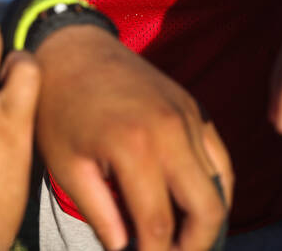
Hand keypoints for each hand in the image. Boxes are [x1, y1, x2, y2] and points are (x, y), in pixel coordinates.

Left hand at [34, 26, 231, 250]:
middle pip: (207, 209)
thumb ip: (100, 214)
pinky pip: (220, 158)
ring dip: (207, 221)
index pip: (159, 225)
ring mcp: (188, 117)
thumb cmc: (60, 110)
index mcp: (134, 148)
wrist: (74, 51)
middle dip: (194, 247)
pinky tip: (195, 207)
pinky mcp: (195, 109)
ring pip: (221, 186)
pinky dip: (216, 188)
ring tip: (184, 241)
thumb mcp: (67, 166)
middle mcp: (171, 131)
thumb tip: (125, 250)